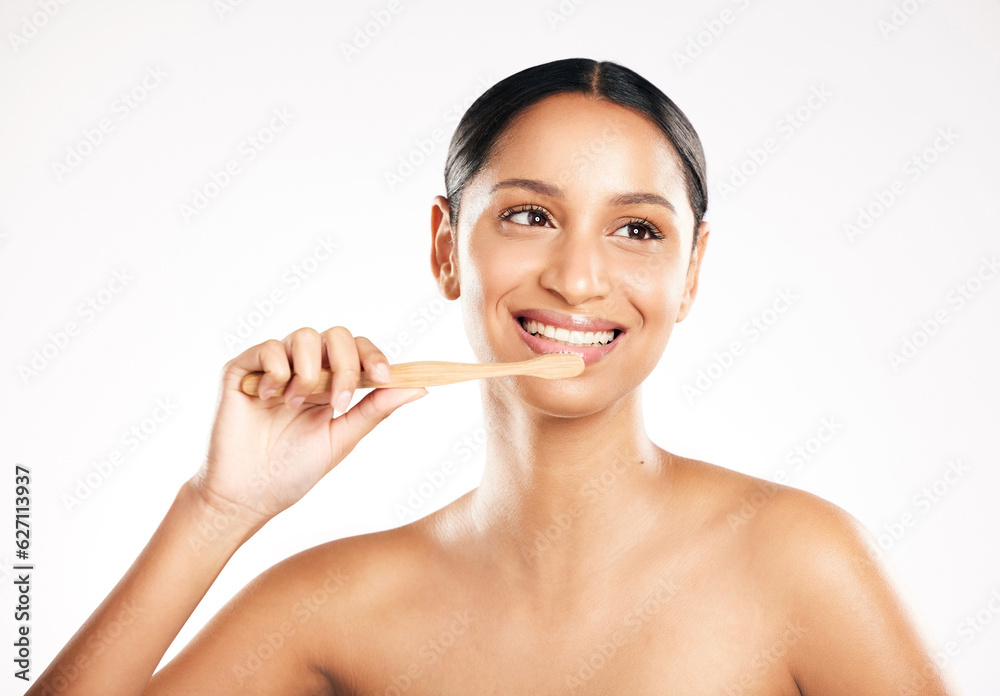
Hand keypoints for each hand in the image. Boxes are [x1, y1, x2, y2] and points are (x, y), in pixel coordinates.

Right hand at [190, 326, 427, 525]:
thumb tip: (420, 387)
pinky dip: (277, 371)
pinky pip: (267, 348)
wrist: (249, 494)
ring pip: (303, 336)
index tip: (384, 376)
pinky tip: (270, 398)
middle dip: (346, 363)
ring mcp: (273, 367)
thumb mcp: (343, 437)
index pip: (358, 350)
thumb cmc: (294, 470)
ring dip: (308, 372)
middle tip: (339, 401)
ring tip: (295, 406)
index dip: (373, 356)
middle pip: (336, 336)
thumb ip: (376, 408)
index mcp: (330, 383)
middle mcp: (303, 369)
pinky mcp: (242, 370)